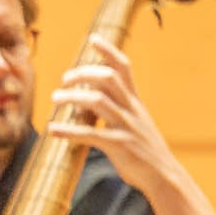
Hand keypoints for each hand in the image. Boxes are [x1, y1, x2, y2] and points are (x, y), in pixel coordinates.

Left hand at [51, 35, 182, 189]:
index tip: (93, 38)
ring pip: (98, 102)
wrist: (163, 176)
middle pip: (108, 79)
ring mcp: (126, 127)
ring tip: (54, 99)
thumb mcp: (135, 122)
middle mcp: (131, 109)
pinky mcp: (120, 146)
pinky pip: (91, 134)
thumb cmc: (144, 150)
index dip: (109, 51)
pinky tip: (51, 130)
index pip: (124, 68)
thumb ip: (119, 108)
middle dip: (83, 73)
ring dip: (72, 97)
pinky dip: (68, 131)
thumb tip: (94, 96)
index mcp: (135, 102)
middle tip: (64, 80)